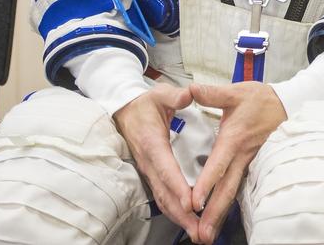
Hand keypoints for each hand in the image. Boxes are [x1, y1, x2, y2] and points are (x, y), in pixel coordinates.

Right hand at [111, 84, 197, 239]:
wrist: (124, 109)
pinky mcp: (151, 173)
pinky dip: (174, 210)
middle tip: (199, 230)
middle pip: (165, 193)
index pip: (167, 169)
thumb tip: (188, 94)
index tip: (192, 203)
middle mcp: (149, 162)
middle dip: (182, 213)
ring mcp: (149, 170)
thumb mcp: (160, 93)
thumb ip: (175, 95)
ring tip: (197, 232)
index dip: (179, 187)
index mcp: (152, 144)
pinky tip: (187, 221)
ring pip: (163, 199)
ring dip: (179, 217)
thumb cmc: (144, 103)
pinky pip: (162, 196)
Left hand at [189, 82, 288, 242]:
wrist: (290, 105)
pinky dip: (228, 206)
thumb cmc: (262, 99)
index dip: (207, 184)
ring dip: (220, 215)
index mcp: (234, 139)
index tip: (195, 202)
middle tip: (201, 235)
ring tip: (208, 235)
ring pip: (233, 193)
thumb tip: (191, 89)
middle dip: (213, 213)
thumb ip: (212, 93)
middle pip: (226, 189)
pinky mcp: (253, 165)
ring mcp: (249, 163)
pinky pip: (240, 189)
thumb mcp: (237, 92)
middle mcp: (241, 156)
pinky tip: (220, 218)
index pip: (218, 165)